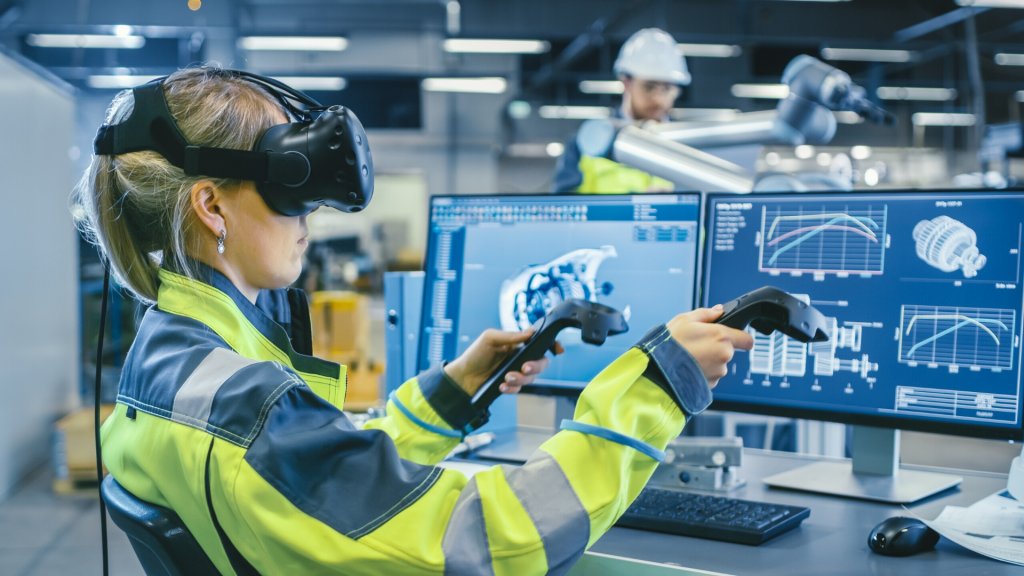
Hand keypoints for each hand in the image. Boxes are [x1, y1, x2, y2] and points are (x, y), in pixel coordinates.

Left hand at [444, 329, 563, 395]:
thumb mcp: (490, 339)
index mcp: (517, 343)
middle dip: (536, 366)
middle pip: (541, 363)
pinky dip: (512, 389)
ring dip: (521, 379)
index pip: (540, 342)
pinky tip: (502, 386)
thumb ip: (511, 336)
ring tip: (507, 377)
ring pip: (531, 378)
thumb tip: (530, 332)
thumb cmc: (475, 354)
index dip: (552, 345)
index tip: (557, 350)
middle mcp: (519, 358)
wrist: (462, 378)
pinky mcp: (510, 386)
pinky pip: (519, 390)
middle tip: (524, 367)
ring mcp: (516, 372)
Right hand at [666, 305, 753, 388]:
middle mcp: (724, 355)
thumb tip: (718, 310)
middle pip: (729, 351)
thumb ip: (706, 314)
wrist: (658, 370)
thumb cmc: (669, 344)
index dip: (740, 337)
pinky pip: (711, 376)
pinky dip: (702, 372)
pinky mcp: (711, 385)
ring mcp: (718, 372)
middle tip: (697, 345)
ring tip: (690, 357)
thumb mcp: (684, 320)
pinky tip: (689, 367)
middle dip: (716, 348)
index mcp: (721, 336)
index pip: (747, 339)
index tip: (732, 336)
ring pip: (719, 364)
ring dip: (709, 361)